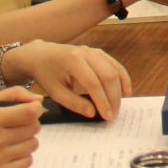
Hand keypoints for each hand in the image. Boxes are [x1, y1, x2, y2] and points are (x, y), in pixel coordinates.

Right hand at [0, 87, 42, 167]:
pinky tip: (7, 150)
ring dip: (26, 139)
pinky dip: (22, 155)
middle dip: (28, 123)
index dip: (35, 109)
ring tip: (9, 138)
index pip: (30, 113)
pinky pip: (28, 161)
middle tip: (13, 124)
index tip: (29, 109)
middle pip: (34, 128)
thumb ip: (14, 95)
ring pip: (33, 144)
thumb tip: (39, 101)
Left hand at [5, 42, 132, 120]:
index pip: (93, 83)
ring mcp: (94, 51)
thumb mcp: (55, 92)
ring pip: (115, 70)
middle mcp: (87, 53)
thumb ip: (73, 102)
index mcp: (73, 61)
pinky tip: (125, 91)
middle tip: (113, 114)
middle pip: (108, 76)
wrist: (42, 55)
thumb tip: (93, 113)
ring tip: (118, 106)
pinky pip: (115, 65)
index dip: (102, 101)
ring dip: (119, 89)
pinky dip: (123, 78)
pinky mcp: (99, 53)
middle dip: (113, 97)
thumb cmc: (47, 74)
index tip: (107, 116)